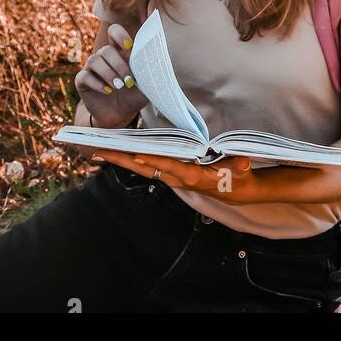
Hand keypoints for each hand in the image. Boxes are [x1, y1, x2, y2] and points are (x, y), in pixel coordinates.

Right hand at [74, 22, 148, 130]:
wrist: (120, 115)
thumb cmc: (134, 96)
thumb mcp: (145, 85)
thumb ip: (149, 73)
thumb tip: (162, 62)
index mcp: (119, 52)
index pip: (114, 32)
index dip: (119, 35)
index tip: (129, 46)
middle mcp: (104, 57)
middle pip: (106, 50)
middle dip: (118, 65)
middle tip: (128, 81)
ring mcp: (91, 68)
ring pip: (94, 60)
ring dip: (108, 73)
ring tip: (118, 86)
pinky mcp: (82, 81)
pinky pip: (84, 76)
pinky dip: (97, 83)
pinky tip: (107, 91)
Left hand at [91, 150, 259, 203]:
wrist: (234, 190)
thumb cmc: (237, 178)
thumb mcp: (241, 173)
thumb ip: (240, 167)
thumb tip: (243, 162)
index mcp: (191, 176)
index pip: (170, 167)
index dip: (154, 162)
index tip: (136, 156)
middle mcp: (176, 177)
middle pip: (145, 168)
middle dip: (121, 160)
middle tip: (97, 152)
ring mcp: (171, 176)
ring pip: (142, 167)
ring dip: (120, 159)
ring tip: (98, 150)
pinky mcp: (170, 173)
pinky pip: (147, 166)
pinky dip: (131, 159)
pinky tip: (118, 153)